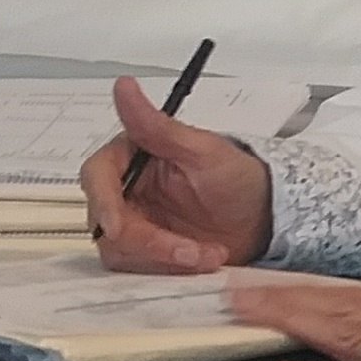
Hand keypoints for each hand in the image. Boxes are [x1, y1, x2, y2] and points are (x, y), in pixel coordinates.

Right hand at [83, 75, 273, 271]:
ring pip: (121, 253)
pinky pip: (139, 271)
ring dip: (165, 261)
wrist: (263, 217)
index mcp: (129, 158)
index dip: (105, 203)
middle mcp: (123, 192)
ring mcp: (133, 225)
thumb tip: (124, 87)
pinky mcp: (146, 255)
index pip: (97, 177)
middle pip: (108, 224)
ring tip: (209, 256)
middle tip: (193, 251)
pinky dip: (170, 273)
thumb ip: (158, 126)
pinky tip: (202, 263)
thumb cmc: (236, 176)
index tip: (121, 226)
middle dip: (150, 243)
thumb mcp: (203, 150)